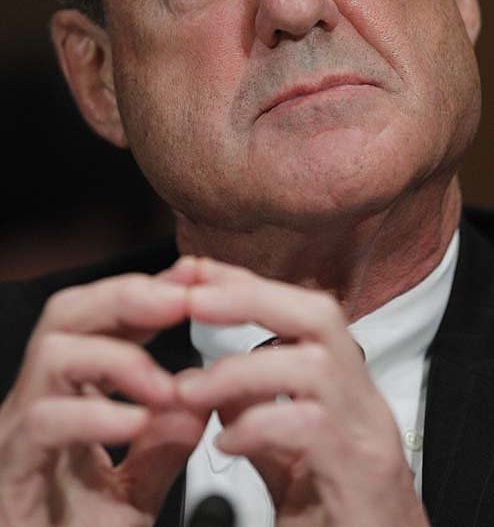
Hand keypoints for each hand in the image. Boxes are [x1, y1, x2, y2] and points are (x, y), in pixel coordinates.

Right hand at [0, 263, 205, 526]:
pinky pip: (44, 423)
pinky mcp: (8, 473)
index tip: (196, 276)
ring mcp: (16, 434)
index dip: (149, 292)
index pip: (102, 319)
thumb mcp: (135, 491)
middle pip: (68, 314)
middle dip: (128, 295)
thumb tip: (200, 401)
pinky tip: (136, 422)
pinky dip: (96, 414)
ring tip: (166, 383)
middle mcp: (36, 403)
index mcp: (67, 395)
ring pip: (52, 353)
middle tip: (182, 299)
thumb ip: (164, 446)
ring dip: (119, 355)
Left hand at [177, 258, 429, 526]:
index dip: (249, 285)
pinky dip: (260, 426)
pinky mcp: (365, 476)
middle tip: (193, 298)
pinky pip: (313, 428)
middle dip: (253, 297)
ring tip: (188, 390)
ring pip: (314, 366)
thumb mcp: (288, 465)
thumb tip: (217, 387)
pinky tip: (224, 444)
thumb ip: (258, 420)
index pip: (301, 313)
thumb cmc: (336, 523)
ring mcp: (369, 436)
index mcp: (346, 392)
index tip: (197, 272)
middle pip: (320, 316)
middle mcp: (365, 403)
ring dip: (241, 369)